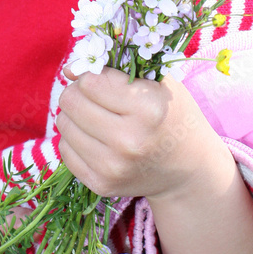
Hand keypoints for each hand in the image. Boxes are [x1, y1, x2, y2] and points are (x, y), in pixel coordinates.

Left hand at [56, 66, 223, 199]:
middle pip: (72, 101)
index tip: (103, 79)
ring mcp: (113, 167)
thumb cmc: (172, 114)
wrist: (189, 168)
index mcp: (148, 109)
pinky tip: (94, 136)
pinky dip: (74, 138)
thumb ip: (114, 68)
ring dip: (73, 114)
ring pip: (63, 124)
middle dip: (78, 91)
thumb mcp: (157, 82)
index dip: (92, 74)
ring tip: (95, 115)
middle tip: (94, 95)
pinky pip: (65, 150)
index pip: (90, 82)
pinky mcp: (102, 185)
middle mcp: (129, 140)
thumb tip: (69, 69)